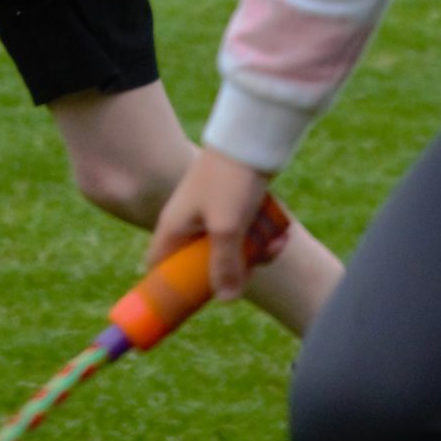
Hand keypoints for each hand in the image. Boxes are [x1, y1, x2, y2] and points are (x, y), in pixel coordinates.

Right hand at [145, 147, 280, 303]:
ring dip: (256, 252)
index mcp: (174, 226)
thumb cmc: (230, 180)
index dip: (170, 288)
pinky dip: (263, 236)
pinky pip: (245, 232)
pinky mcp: (234, 204)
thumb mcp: (227, 228)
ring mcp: (212, 212)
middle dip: (233, 270)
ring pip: (230, 249)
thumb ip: (225, 266)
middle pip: (203, 264)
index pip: (158, 266)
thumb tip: (226, 300)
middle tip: (253, 267)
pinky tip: (282, 232)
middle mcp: (189, 222)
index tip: (195, 304)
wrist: (252, 136)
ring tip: (276, 243)